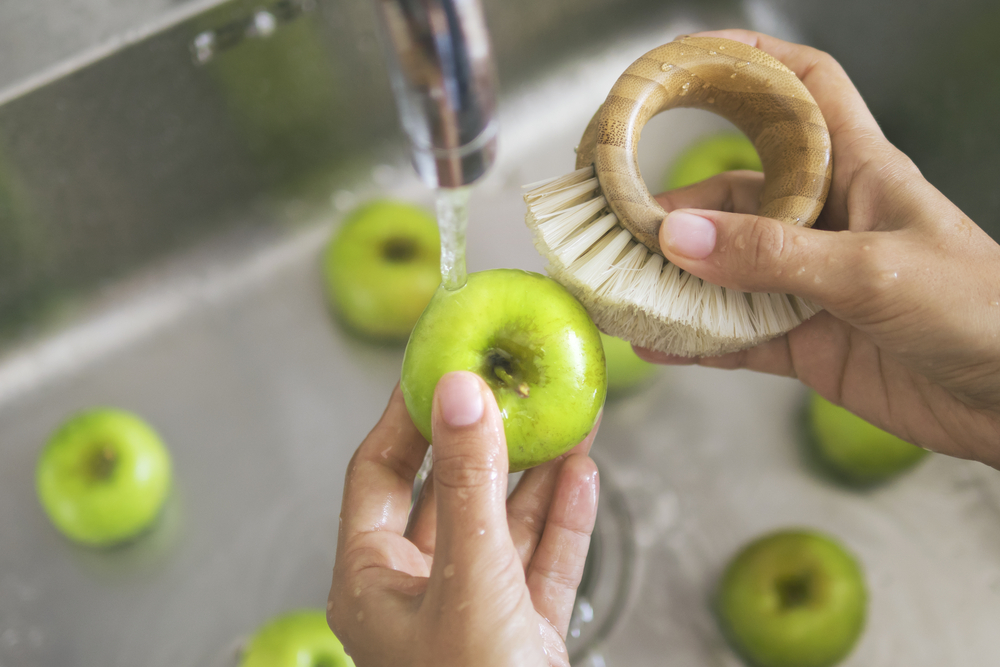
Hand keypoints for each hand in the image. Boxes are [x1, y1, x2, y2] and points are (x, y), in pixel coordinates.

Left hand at [327, 373, 599, 666]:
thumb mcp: (468, 578)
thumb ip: (467, 485)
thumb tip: (460, 394)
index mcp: (372, 584)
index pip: (380, 474)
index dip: (407, 417)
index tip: (437, 368)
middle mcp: (418, 594)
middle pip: (448, 494)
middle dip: (487, 443)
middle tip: (508, 389)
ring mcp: (472, 613)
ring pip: (502, 527)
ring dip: (536, 477)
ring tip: (565, 422)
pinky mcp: (521, 632)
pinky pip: (542, 564)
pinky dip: (562, 522)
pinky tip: (580, 478)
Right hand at [640, 30, 999, 467]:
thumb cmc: (978, 309)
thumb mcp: (872, 269)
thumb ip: (773, 256)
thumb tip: (679, 241)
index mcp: (858, 173)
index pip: (805, 91)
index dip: (752, 63)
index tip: (690, 58)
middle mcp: (825, 222)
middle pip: (735, 195)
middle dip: (675, 206)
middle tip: (617, 222)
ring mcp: (810, 284)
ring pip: (724, 270)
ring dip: (674, 279)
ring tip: (621, 284)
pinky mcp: (805, 340)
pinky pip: (734, 335)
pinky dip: (693, 340)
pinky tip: (655, 342)